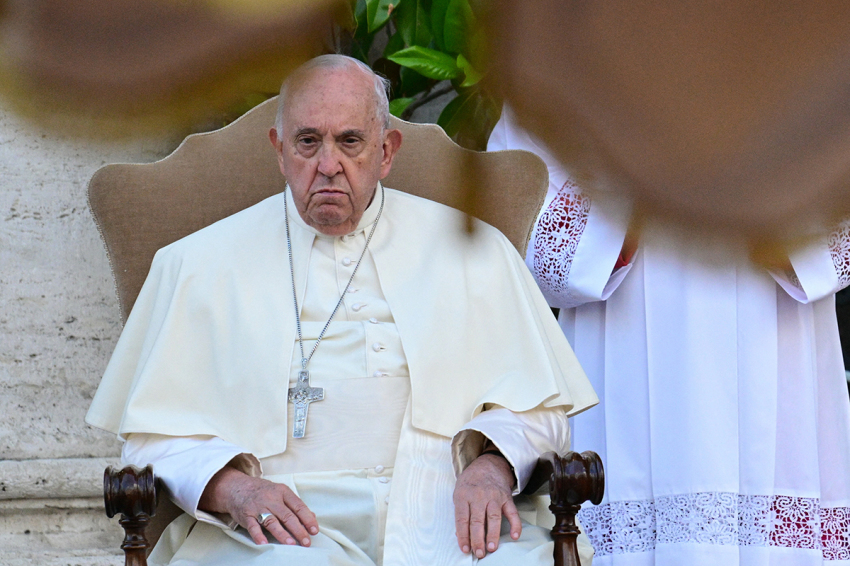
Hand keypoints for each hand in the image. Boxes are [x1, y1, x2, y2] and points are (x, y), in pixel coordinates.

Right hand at [199, 466, 318, 545]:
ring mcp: (258, 507)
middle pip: (287, 515)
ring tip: (291, 544)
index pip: (298, 506)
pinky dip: (258, 535)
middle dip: (298, 530)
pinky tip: (264, 543)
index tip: (314, 530)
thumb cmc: (263, 492)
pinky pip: (253, 526)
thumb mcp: (280, 492)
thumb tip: (312, 517)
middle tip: (306, 541)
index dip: (308, 519)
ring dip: (282, 533)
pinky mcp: (246, 515)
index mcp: (283, 492)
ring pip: (272, 521)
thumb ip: (295, 505)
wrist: (237, 487)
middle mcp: (271, 499)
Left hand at [453, 453, 520, 558]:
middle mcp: (479, 495)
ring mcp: (494, 496)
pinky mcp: (506, 498)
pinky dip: (515, 525)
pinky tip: (514, 536)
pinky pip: (512, 513)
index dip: (463, 536)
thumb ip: (460, 512)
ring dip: (493, 534)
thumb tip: (462, 535)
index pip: (462, 519)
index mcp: (464, 495)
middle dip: (478, 539)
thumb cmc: (471, 482)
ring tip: (491, 548)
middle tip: (479, 553)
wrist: (488, 465)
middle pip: (477, 520)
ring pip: (494, 518)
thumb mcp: (459, 492)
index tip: (465, 549)